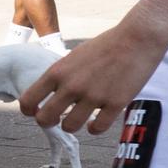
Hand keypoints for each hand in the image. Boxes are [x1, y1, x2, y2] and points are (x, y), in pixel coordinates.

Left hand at [23, 22, 164, 137]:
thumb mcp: (74, 57)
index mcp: (58, 72)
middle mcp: (72, 86)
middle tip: (58, 118)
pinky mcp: (116, 103)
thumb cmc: (107, 44)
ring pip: (70, 127)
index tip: (37, 111)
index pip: (28, 101)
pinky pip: (98, 128)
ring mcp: (94, 96)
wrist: (138, 38)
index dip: (30, 110)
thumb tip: (55, 94)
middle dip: (48, 122)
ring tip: (80, 119)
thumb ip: (62, 75)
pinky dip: (94, 129)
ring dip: (73, 125)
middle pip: (45, 119)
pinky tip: (97, 123)